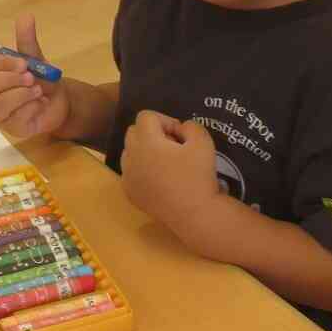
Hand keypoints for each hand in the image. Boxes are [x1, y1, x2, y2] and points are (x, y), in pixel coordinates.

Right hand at [0, 14, 70, 139]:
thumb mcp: (36, 59)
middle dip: (11, 79)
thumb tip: (26, 16)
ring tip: (38, 90)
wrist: (62, 102)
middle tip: (31, 76)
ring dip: (21, 94)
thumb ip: (28, 41)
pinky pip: (14, 119)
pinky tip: (39, 105)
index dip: (2, 63)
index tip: (23, 62)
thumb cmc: (43, 80)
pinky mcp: (11, 127)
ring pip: (0, 103)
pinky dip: (30, 109)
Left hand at [120, 110, 222, 240]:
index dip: (165, 121)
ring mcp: (128, 176)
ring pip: (129, 152)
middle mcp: (131, 156)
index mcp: (146, 141)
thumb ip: (190, 126)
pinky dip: (141, 170)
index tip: (180, 137)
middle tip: (172, 147)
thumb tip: (180, 129)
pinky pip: (130, 172)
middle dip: (151, 133)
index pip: (146, 117)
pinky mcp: (130, 193)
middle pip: (133, 132)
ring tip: (165, 164)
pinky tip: (160, 181)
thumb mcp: (203, 142)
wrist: (195, 214)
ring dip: (144, 151)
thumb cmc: (199, 176)